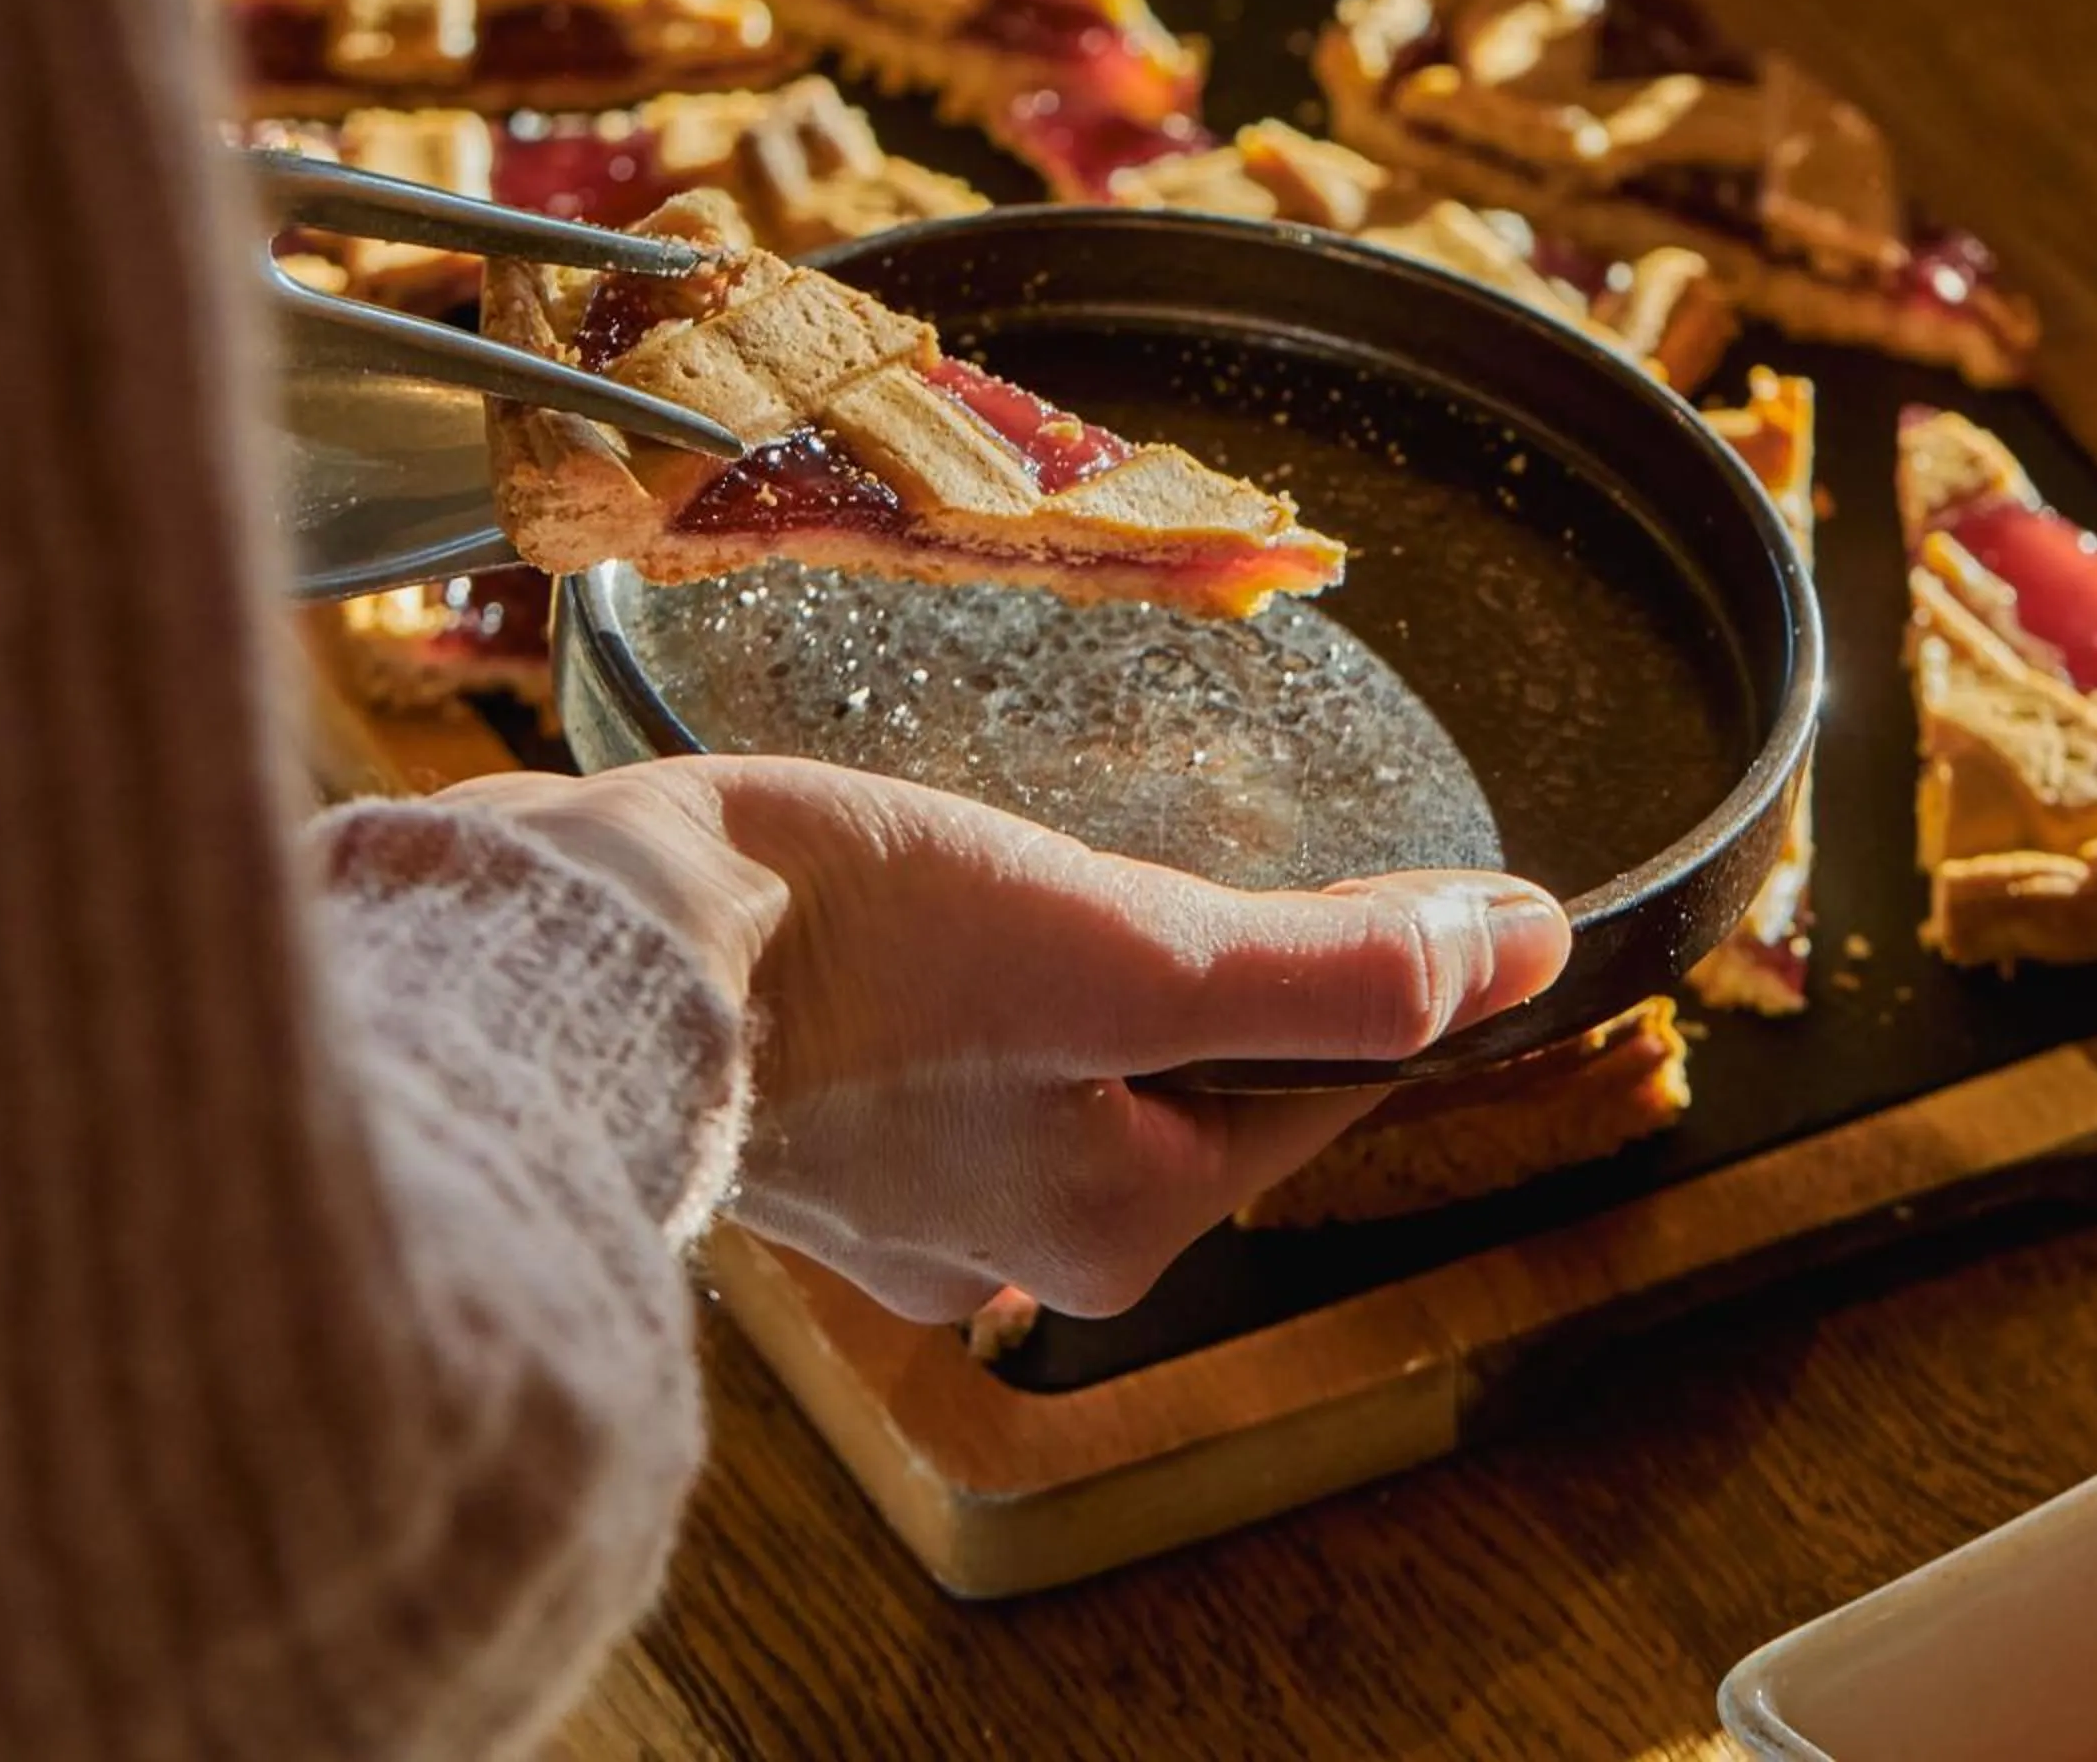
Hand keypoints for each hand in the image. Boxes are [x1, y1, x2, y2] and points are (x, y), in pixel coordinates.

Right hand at [446, 757, 1569, 1322]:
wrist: (575, 956)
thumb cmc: (848, 950)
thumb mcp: (1122, 948)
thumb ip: (1322, 969)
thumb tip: (1520, 954)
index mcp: (1110, 1224)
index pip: (1311, 1089)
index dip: (1386, 971)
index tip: (1441, 884)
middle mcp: (1012, 1243)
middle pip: (1194, 1083)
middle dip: (1241, 974)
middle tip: (1272, 853)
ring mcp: (900, 1199)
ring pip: (1076, 1064)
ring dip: (1112, 970)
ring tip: (1104, 863)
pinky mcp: (813, 1132)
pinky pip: (963, 1055)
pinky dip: (996, 982)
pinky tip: (964, 910)